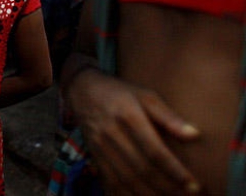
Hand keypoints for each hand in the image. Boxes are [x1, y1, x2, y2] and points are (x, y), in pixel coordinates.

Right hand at [67, 68, 200, 194]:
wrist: (82, 90)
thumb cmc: (121, 93)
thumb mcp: (145, 95)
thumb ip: (168, 116)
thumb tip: (195, 134)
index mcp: (128, 116)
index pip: (154, 151)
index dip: (175, 171)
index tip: (194, 185)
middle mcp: (112, 133)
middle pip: (141, 169)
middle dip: (168, 188)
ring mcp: (100, 147)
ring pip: (126, 180)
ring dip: (150, 195)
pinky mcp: (94, 157)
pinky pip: (110, 182)